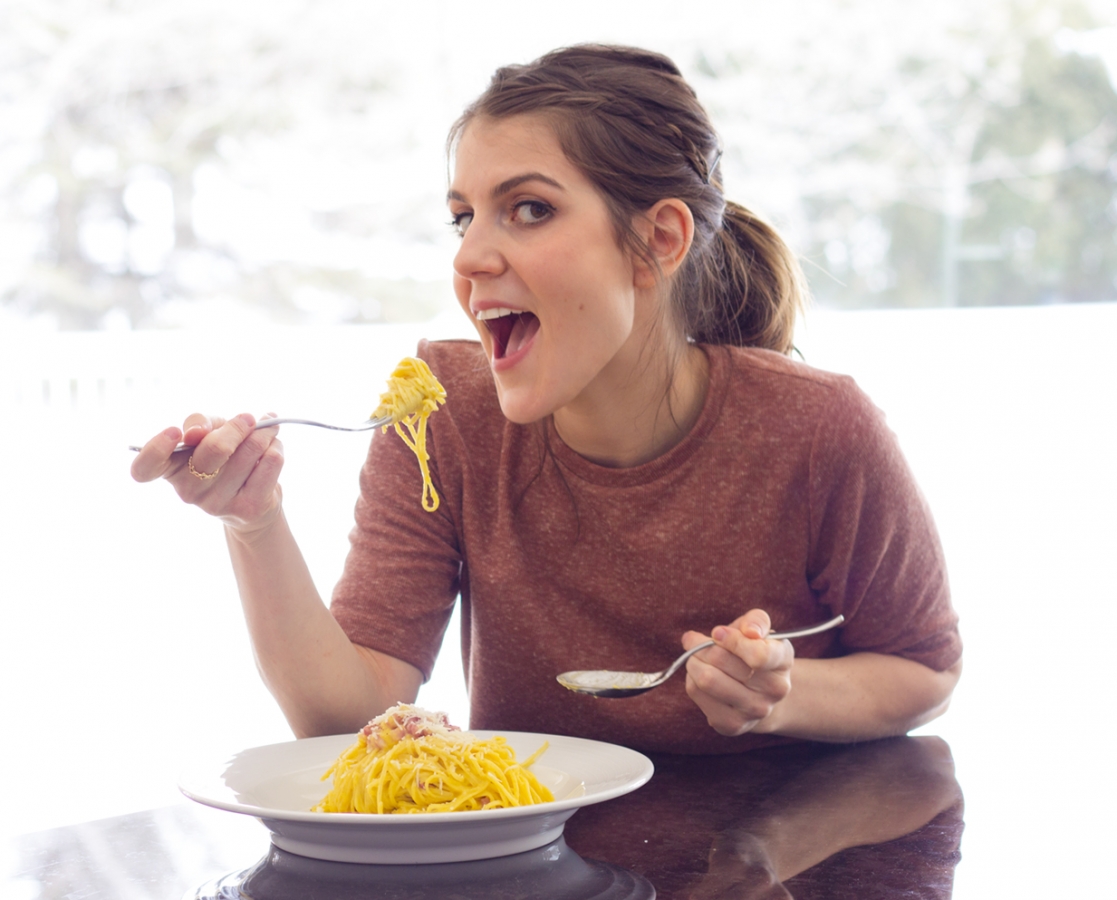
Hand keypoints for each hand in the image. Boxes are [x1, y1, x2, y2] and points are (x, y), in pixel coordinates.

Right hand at [130, 412, 283, 534]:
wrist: (256, 498)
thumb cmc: (224, 457)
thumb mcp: (208, 433)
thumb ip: (199, 423)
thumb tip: (196, 430)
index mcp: (171, 469)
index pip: (145, 468)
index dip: (155, 449)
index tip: (175, 432)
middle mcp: (188, 491)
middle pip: (214, 448)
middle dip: (238, 426)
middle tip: (249, 418)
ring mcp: (217, 504)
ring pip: (250, 451)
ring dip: (264, 432)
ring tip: (268, 429)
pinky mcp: (248, 508)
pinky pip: (270, 463)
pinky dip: (276, 447)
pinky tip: (273, 447)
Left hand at [682, 610, 793, 736]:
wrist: (759, 694)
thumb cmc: (753, 652)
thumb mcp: (758, 630)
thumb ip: (756, 621)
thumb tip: (750, 631)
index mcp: (783, 660)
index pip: (758, 655)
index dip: (731, 640)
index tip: (716, 632)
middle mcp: (775, 690)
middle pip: (722, 662)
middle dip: (700, 646)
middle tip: (693, 640)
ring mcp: (755, 711)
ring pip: (707, 679)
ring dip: (693, 662)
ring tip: (695, 657)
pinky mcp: (732, 725)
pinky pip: (697, 694)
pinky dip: (691, 680)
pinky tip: (701, 677)